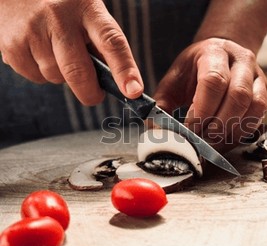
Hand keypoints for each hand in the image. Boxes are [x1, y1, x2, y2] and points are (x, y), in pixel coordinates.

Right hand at [0, 0, 142, 104]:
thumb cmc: (62, 6)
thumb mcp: (86, 13)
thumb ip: (100, 43)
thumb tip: (116, 83)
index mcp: (88, 9)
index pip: (111, 42)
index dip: (125, 70)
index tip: (133, 92)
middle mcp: (59, 18)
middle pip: (79, 71)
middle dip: (90, 92)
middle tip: (95, 95)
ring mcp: (33, 31)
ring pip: (57, 77)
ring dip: (62, 77)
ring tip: (57, 53)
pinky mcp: (13, 45)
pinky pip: (36, 77)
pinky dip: (41, 73)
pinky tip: (39, 51)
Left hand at [153, 38, 266, 151]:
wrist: (220, 54)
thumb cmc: (193, 71)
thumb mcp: (174, 80)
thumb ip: (162, 104)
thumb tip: (155, 130)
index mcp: (214, 53)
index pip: (213, 81)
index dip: (202, 110)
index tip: (189, 130)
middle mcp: (241, 61)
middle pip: (238, 95)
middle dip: (218, 124)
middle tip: (202, 141)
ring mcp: (257, 75)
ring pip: (254, 105)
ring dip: (233, 130)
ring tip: (214, 143)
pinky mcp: (265, 91)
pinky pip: (260, 113)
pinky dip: (244, 130)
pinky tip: (227, 138)